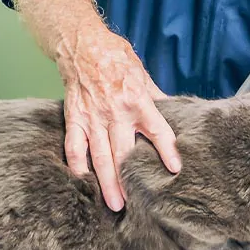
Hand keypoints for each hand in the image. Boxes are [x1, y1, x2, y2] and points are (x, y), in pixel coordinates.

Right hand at [58, 23, 180, 211]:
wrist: (81, 44)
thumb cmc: (114, 56)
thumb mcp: (141, 72)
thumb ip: (155, 96)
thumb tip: (173, 110)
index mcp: (136, 99)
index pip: (157, 129)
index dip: (166, 149)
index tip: (174, 168)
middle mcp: (115, 112)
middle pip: (124, 153)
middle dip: (130, 180)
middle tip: (137, 205)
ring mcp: (92, 117)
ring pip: (100, 156)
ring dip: (107, 182)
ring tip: (115, 204)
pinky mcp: (74, 118)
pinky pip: (74, 146)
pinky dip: (76, 166)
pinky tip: (82, 182)